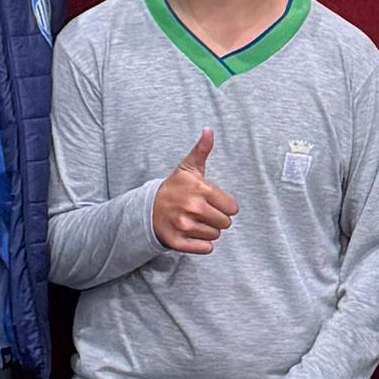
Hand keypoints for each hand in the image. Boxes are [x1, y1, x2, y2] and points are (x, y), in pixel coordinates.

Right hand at [152, 127, 237, 257]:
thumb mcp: (187, 168)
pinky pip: (205, 249)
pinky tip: (191, 234)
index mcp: (200, 189)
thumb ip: (202, 150)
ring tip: (194, 221)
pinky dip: (202, 245)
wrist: (147, 209)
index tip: (211, 202)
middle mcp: (192, 207)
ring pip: (215, 236)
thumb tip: (209, 129)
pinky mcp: (177, 242)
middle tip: (202, 213)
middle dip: (217, 219)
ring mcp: (183, 225)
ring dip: (208, 231)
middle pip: (225, 223)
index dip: (224, 206)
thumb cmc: (174, 188)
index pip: (232, 208)